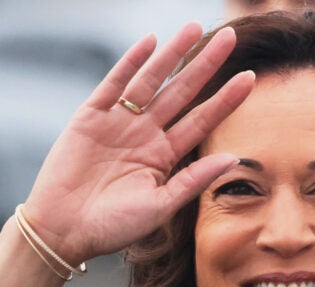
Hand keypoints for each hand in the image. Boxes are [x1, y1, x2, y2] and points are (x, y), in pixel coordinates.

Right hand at [23, 22, 254, 263]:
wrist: (64, 231)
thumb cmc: (113, 227)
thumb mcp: (160, 207)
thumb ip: (194, 181)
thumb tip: (233, 158)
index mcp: (164, 156)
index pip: (202, 120)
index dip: (226, 99)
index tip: (251, 78)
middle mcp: (145, 134)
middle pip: (181, 92)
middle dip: (205, 65)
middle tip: (229, 37)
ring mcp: (118, 122)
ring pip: (151, 80)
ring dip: (172, 54)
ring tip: (194, 28)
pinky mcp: (90, 117)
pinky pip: (113, 83)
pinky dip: (130, 62)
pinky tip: (150, 42)